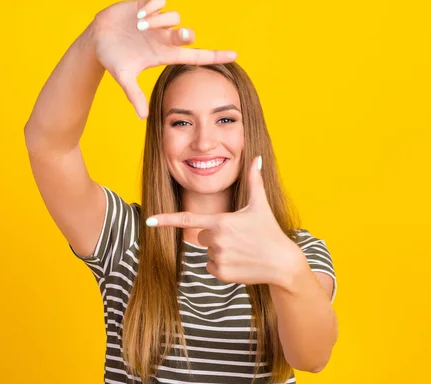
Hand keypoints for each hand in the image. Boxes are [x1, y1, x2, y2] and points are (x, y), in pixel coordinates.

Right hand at [90, 0, 237, 118]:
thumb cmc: (113, 59)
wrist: (96, 40)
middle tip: (179, 36)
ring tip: (139, 26)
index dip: (215, 55)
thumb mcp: (123, 77)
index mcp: (164, 54)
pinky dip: (152, 7)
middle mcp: (164, 37)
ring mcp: (157, 21)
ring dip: (158, 21)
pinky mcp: (147, 6)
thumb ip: (134, 95)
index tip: (235, 55)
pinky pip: (160, 2)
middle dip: (185, 34)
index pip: (196, 55)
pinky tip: (138, 14)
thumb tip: (143, 117)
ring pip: (173, 16)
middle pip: (186, 34)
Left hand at [146, 156, 304, 287]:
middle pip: (201, 236)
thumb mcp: (260, 205)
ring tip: (241, 250)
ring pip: (206, 251)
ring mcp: (218, 258)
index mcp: (221, 221)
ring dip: (219, 251)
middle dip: (215, 235)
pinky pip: (210, 266)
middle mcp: (216, 240)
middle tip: (238, 237)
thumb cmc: (270, 231)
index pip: (187, 219)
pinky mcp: (220, 273)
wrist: (281, 263)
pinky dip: (222, 265)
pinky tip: (239, 262)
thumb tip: (257, 158)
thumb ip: (254, 181)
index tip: (149, 220)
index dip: (166, 219)